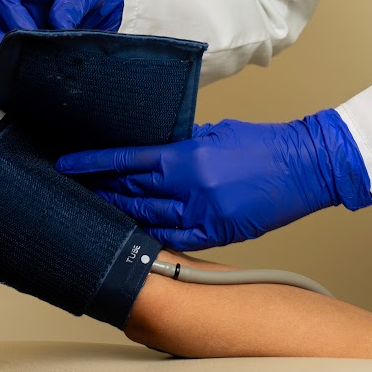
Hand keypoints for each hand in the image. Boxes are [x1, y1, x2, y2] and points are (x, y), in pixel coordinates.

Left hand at [57, 110, 371, 248]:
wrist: (305, 166)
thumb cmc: (262, 145)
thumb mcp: (215, 133)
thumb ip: (178, 141)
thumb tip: (146, 146)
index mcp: (187, 156)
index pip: (127, 160)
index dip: (93, 164)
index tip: (66, 165)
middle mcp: (191, 187)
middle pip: (132, 192)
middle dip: (102, 191)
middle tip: (76, 190)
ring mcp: (204, 214)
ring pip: (149, 220)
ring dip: (122, 216)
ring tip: (98, 214)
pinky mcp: (219, 234)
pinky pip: (176, 239)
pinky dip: (154, 236)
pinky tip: (135, 233)